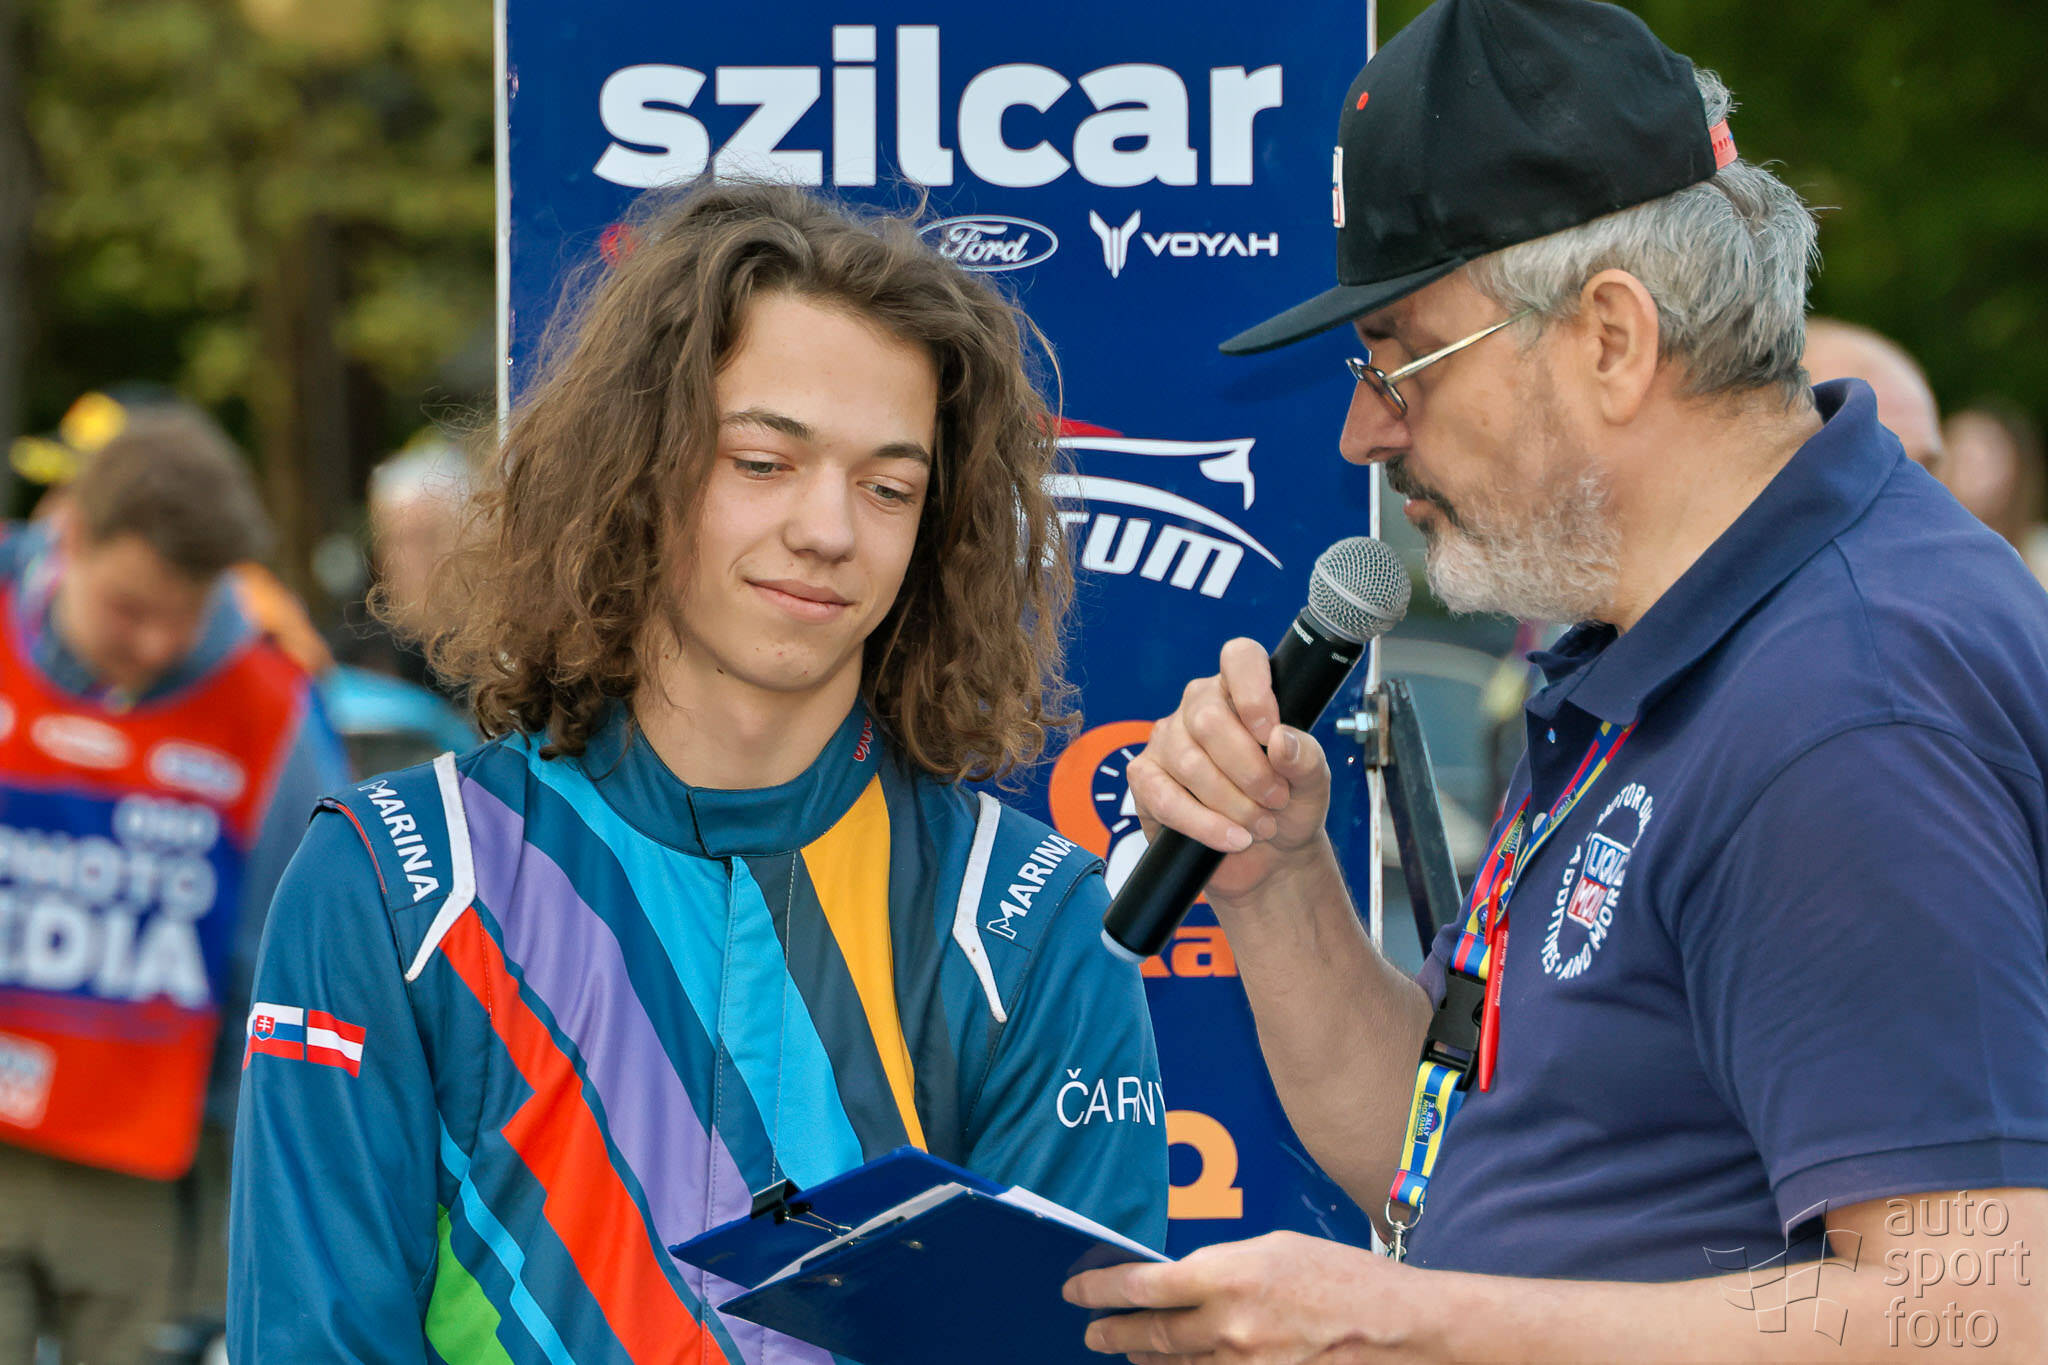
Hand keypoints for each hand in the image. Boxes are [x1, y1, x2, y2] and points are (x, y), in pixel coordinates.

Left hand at [1064, 1231, 1407, 1363]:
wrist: (1395, 1328)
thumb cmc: (1341, 1277)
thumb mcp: (1273, 1248)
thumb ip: (1221, 1265)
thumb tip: (1182, 1278)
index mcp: (1227, 1276)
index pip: (1142, 1286)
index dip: (1101, 1290)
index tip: (1078, 1292)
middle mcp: (1227, 1327)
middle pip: (1148, 1336)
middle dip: (1112, 1334)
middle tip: (1092, 1332)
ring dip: (1146, 1360)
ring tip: (1130, 1352)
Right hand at [1126, 639, 1334, 903]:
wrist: (1268, 856)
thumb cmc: (1287, 806)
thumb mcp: (1312, 783)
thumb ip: (1304, 757)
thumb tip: (1280, 739)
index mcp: (1240, 693)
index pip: (1239, 658)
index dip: (1253, 689)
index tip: (1269, 732)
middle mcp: (1198, 708)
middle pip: (1210, 720)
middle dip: (1250, 769)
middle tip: (1275, 798)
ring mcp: (1167, 741)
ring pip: (1190, 764)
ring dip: (1232, 803)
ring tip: (1261, 825)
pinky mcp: (1146, 779)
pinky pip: (1166, 799)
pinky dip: (1204, 824)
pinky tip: (1231, 837)